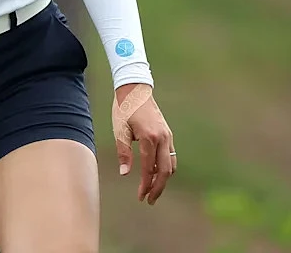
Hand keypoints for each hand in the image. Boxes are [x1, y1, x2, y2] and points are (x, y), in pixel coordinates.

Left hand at [113, 83, 175, 204]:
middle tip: (149, 200)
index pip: (149, 168)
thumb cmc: (124, 109)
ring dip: (163, 179)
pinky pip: (171, 156)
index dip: (145, 185)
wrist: (135, 90)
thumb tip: (125, 174)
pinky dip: (165, 168)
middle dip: (158, 188)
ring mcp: (168, 136)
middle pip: (165, 171)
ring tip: (152, 190)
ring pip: (170, 165)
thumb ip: (123, 153)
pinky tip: (156, 174)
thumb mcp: (119, 130)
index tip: (140, 196)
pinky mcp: (168, 134)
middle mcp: (163, 138)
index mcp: (149, 138)